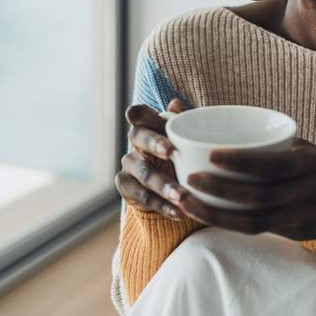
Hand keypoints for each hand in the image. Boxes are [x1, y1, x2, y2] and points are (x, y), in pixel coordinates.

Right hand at [115, 98, 198, 221]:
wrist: (173, 186)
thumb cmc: (184, 153)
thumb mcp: (189, 138)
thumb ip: (185, 122)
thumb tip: (176, 103)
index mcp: (150, 124)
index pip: (138, 114)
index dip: (139, 114)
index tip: (143, 115)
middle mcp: (136, 142)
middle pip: (138, 138)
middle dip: (154, 144)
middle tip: (171, 152)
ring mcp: (129, 164)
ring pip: (144, 172)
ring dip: (164, 185)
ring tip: (183, 196)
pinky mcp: (126, 187)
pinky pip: (142, 196)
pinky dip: (161, 205)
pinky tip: (178, 212)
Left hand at [183, 139, 315, 240]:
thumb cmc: (309, 162)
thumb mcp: (297, 145)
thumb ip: (260, 138)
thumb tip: (196, 115)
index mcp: (309, 162)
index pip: (273, 164)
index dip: (242, 162)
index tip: (211, 155)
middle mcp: (309, 191)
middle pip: (260, 195)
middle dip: (221, 190)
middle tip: (190, 179)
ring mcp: (305, 216)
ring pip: (256, 221)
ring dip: (217, 214)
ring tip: (187, 202)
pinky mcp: (300, 234)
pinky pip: (260, 231)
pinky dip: (231, 224)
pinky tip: (207, 215)